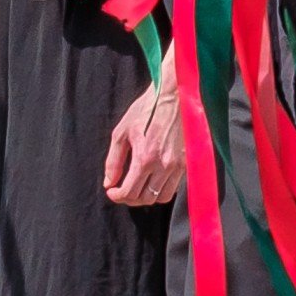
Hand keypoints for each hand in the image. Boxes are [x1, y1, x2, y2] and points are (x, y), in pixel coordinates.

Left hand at [105, 76, 186, 205]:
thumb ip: (113, 160)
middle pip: (145, 199)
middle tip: (122, 189)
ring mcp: (178, 166)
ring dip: (146, 197)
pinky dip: (160, 190)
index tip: (111, 191)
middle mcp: (163, 166)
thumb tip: (109, 183)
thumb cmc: (146, 110)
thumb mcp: (122, 131)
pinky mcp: (187, 164)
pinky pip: (173, 188)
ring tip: (137, 187)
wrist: (175, 96)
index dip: (117, 196)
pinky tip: (152, 179)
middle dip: (130, 198)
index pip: (130, 192)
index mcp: (145, 158)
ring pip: (160, 198)